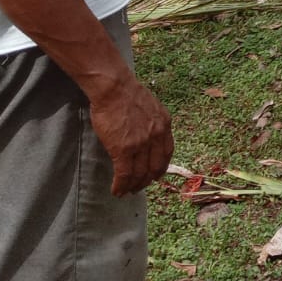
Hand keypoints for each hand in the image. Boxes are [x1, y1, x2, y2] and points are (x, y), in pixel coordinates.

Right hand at [89, 76, 173, 195]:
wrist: (114, 88)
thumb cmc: (126, 94)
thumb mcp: (150, 107)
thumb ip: (151, 123)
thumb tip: (145, 137)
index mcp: (165, 124)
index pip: (167, 153)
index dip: (160, 167)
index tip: (155, 175)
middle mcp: (157, 136)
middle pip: (155, 167)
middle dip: (147, 180)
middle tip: (138, 188)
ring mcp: (141, 144)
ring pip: (139, 174)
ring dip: (132, 186)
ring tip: (126, 192)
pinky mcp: (124, 149)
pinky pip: (124, 174)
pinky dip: (121, 185)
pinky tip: (116, 190)